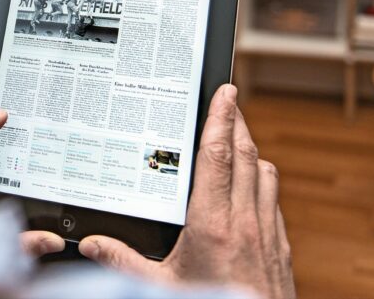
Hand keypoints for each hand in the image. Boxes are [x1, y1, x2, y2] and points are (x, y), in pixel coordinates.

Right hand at [78, 85, 295, 298]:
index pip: (219, 157)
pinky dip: (262, 181)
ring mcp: (268, 232)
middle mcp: (246, 221)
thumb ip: (124, 263)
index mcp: (213, 225)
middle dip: (238, 123)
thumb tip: (93, 244)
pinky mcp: (281, 247)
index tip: (226, 93)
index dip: (221, 119)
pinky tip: (251, 186)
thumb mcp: (160, 290)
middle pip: (246, 155)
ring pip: (265, 173)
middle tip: (229, 101)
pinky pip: (274, 200)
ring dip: (252, 151)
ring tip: (237, 138)